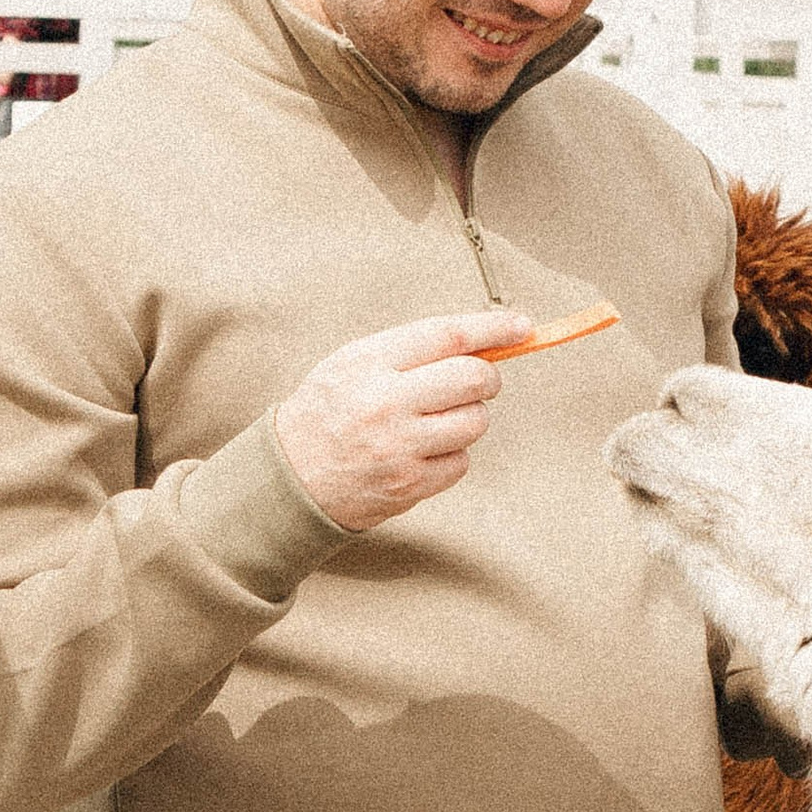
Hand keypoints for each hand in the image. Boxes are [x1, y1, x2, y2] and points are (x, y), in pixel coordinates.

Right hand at [273, 310, 533, 531]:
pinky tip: (423, 452)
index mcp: (367, 362)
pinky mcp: (409, 484)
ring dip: (470, 418)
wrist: (289, 478)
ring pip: (475, 422)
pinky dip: (452, 455)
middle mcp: (384, 403)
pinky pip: (461, 461)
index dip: (492, 328)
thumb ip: (411, 350)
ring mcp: (399, 447)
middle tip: (480, 381)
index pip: (447, 336)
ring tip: (438, 420)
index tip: (522, 327)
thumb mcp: (352, 364)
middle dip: (487, 377)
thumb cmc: (327, 412)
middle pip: (472, 377)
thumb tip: (482, 341)